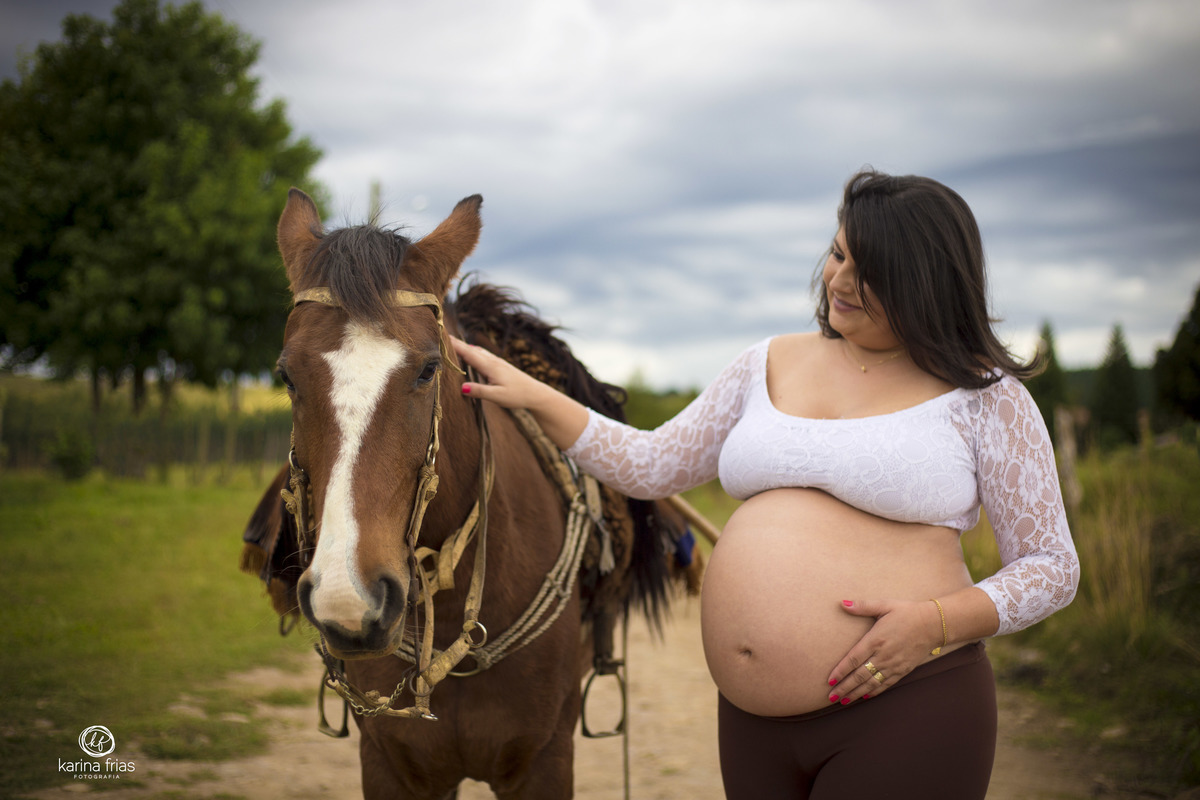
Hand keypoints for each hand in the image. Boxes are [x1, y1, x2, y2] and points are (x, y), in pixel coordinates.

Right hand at [450, 335, 547, 408]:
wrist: (536, 393)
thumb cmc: (517, 396)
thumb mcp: (498, 396)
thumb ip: (480, 391)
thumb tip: (462, 388)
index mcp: (490, 367)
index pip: (469, 353)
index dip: (455, 345)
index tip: (442, 336)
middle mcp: (493, 361)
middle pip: (471, 349)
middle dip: (457, 343)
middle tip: (441, 335)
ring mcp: (497, 362)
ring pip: (477, 351)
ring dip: (464, 346)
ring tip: (452, 342)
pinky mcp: (500, 366)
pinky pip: (483, 355)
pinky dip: (473, 351)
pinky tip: (471, 351)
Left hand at [825, 598, 940, 704]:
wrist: (934, 624)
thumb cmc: (907, 612)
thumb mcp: (884, 605)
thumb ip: (862, 606)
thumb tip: (842, 603)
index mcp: (875, 640)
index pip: (854, 659)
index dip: (841, 671)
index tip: (829, 681)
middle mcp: (883, 656)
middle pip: (860, 676)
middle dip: (844, 687)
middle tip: (831, 697)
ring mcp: (893, 665)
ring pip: (871, 683)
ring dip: (856, 693)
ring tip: (843, 701)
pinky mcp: (903, 670)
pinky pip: (885, 684)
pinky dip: (874, 691)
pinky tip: (864, 696)